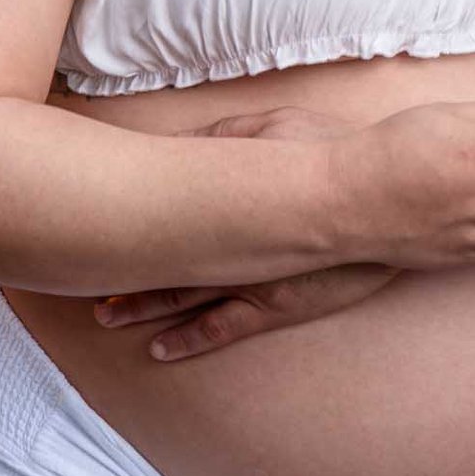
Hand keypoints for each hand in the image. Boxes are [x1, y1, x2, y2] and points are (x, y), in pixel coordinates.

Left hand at [92, 109, 391, 359]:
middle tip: (81, 289)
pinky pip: (226, 328)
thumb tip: (183, 147)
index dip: (122, 232)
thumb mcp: (277, 127)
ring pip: (185, 300)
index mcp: (229, 198)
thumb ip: (228, 138)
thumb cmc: (336, 151)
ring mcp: (256, 280)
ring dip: (143, 308)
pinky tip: (161, 349)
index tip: (85, 235)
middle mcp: (235, 246)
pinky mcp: (281, 303)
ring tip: (105, 316)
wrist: (393, 198)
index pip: (163, 218)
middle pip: (164, 263)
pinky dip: (191, 339)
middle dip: (121, 277)